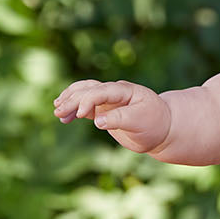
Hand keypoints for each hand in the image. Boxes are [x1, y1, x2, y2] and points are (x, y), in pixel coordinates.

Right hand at [53, 79, 170, 154]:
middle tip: (59, 112)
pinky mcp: (104, 110)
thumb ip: (119, 119)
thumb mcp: (140, 122)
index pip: (101, 91)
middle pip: (89, 89)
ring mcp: (108, 100)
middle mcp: (114, 92)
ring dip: (70, 101)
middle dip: (73, 99)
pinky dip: (74, 109)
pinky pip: (85, 105)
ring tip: (57, 111)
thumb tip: (97, 121)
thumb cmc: (154, 124)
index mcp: (125, 90)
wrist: (162, 128)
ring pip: (84, 93)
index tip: (79, 115)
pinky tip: (63, 116)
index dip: (88, 100)